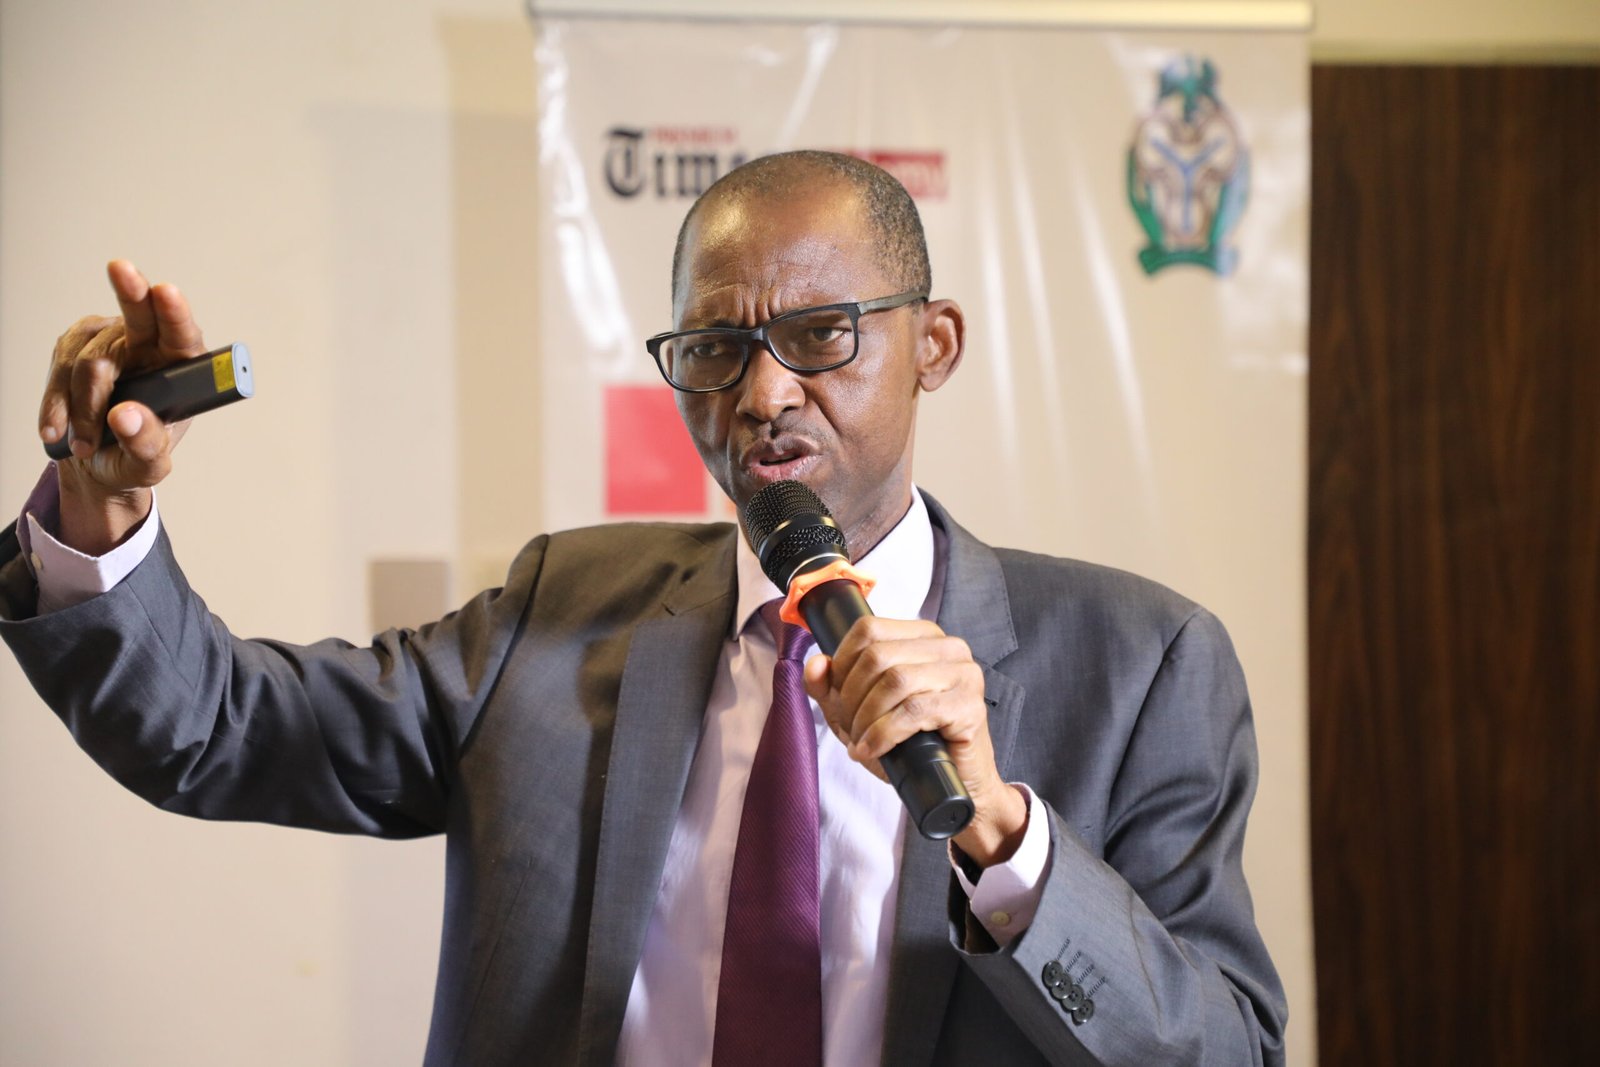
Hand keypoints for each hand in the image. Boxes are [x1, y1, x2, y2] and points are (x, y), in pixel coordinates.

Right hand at [40, 260, 206, 552]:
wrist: (98, 459)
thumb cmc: (135, 453)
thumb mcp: (148, 464)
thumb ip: (144, 445)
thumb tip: (125, 417)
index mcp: (182, 367)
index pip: (183, 335)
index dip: (175, 313)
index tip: (166, 292)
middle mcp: (148, 344)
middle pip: (140, 314)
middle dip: (131, 291)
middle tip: (121, 268)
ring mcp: (110, 340)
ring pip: (90, 362)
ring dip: (83, 409)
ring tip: (85, 445)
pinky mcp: (76, 345)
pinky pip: (60, 370)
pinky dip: (58, 404)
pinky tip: (57, 428)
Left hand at [803, 616, 1028, 866]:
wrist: (951, 786)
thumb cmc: (909, 745)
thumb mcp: (858, 712)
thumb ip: (830, 686)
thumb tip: (816, 664)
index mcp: (922, 637)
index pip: (868, 629)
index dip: (842, 664)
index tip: (837, 696)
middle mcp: (947, 647)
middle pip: (877, 655)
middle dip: (852, 697)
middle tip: (850, 728)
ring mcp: (964, 674)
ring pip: (895, 680)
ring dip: (866, 718)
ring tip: (861, 741)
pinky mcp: (970, 705)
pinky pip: (913, 710)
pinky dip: (883, 734)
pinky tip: (873, 749)